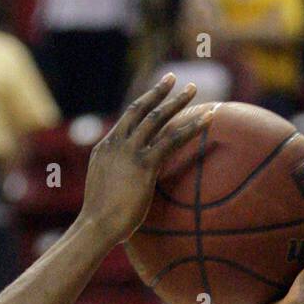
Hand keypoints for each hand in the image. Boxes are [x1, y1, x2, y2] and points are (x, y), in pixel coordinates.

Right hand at [78, 76, 212, 246]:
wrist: (96, 225)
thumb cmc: (100, 218)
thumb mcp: (104, 189)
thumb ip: (114, 177)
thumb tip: (124, 184)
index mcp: (105, 147)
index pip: (127, 120)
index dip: (142, 104)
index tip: (154, 93)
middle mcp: (117, 143)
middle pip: (141, 110)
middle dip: (159, 92)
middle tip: (173, 78)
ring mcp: (130, 152)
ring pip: (158, 118)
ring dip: (177, 102)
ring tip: (193, 89)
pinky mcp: (145, 165)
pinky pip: (173, 140)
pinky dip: (193, 127)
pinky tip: (208, 118)